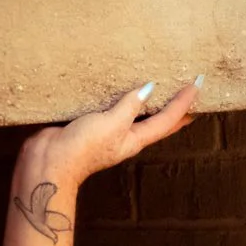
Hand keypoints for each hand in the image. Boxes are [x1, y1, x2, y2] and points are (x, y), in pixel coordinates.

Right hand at [18, 78, 203, 187]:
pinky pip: (115, 109)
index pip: (168, 119)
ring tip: (163, 88)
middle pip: (159, 121)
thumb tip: (150, 88)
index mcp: (136, 138)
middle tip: (190, 92)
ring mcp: (110, 131)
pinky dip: (124, 98)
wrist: (48, 162)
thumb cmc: (82, 148)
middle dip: (175, 108)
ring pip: (138, 114)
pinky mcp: (92, 124)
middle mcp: (127, 136)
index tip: (197, 84)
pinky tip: (121, 89)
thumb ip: (130, 106)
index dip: (184, 102)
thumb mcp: (112, 124)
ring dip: (152, 103)